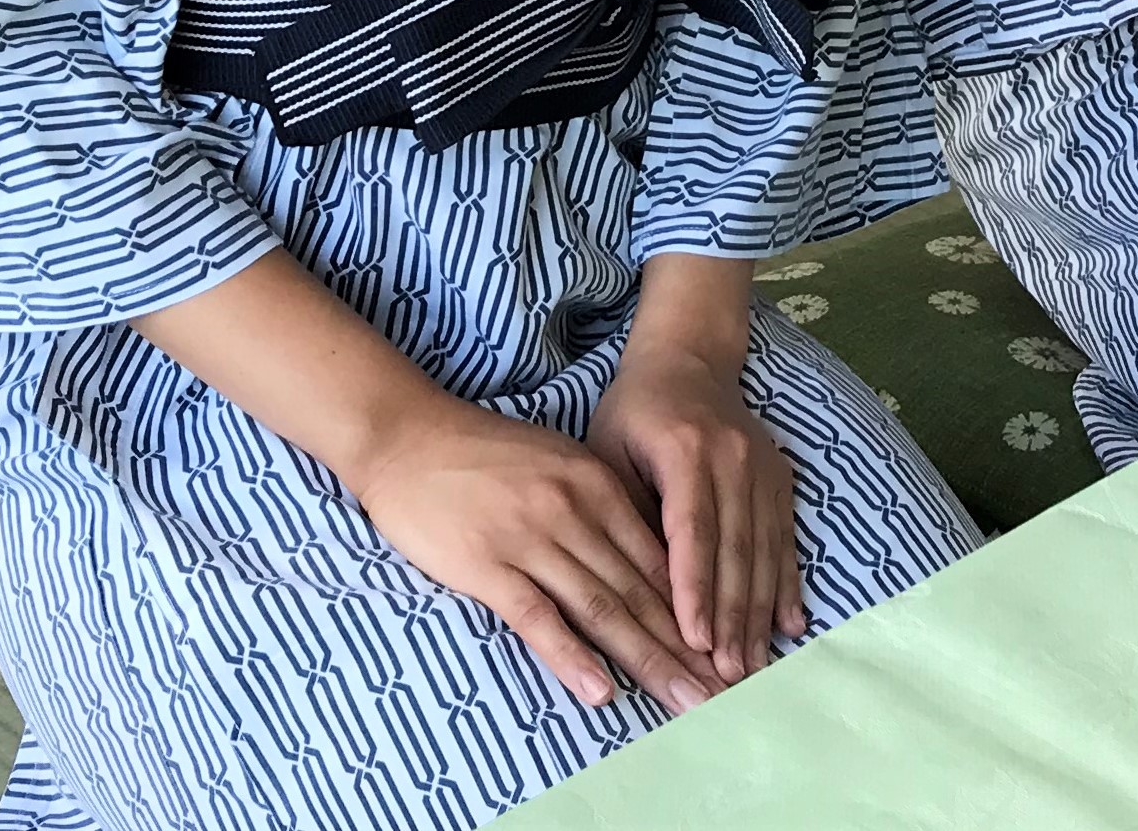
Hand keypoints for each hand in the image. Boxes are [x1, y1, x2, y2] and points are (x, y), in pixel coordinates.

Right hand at [343, 396, 724, 715]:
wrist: (409, 436)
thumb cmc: (484, 454)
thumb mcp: (560, 464)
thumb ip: (603, 507)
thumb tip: (647, 558)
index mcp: (599, 487)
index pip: (661, 561)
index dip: (698, 612)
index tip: (728, 653)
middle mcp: (576, 512)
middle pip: (643, 592)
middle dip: (689, 648)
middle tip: (728, 693)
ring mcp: (532, 539)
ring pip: (603, 609)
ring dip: (648, 660)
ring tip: (686, 701)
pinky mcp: (487, 565)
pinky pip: (537, 618)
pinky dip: (571, 657)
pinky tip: (600, 690)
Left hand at [589, 340, 806, 684]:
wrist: (689, 360)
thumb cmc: (633, 413)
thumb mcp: (608, 450)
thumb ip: (623, 511)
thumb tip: (633, 588)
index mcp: (686, 451)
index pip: (692, 532)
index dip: (695, 589)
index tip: (694, 640)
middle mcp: (733, 460)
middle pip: (735, 550)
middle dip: (732, 618)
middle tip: (727, 675)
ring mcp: (764, 469)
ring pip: (764, 552)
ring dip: (760, 613)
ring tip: (753, 665)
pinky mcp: (780, 479)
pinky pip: (785, 539)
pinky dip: (788, 585)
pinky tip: (790, 625)